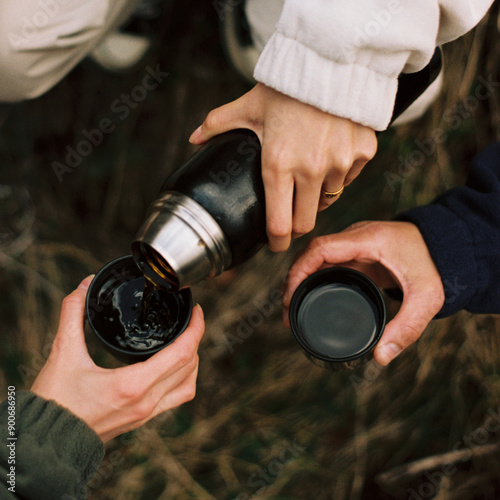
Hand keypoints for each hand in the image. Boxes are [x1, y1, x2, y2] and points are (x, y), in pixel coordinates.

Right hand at [31, 276, 204, 441]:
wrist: (46, 444)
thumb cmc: (55, 402)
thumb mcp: (63, 353)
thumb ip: (72, 313)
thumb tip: (84, 285)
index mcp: (133, 385)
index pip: (183, 353)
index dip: (196, 329)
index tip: (196, 311)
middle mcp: (146, 402)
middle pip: (190, 366)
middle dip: (195, 338)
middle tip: (191, 319)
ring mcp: (147, 414)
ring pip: (188, 385)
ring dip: (192, 361)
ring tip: (185, 341)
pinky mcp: (142, 421)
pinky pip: (176, 399)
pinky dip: (183, 379)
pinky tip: (172, 367)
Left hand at [189, 83, 376, 251]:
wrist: (329, 62)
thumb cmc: (285, 88)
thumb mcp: (248, 106)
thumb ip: (218, 125)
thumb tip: (193, 139)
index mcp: (278, 165)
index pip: (279, 224)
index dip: (277, 242)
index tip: (276, 244)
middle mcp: (310, 170)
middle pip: (306, 223)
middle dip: (296, 226)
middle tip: (290, 217)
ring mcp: (339, 163)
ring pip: (328, 199)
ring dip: (317, 196)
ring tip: (308, 176)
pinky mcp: (361, 154)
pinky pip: (348, 177)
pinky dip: (339, 174)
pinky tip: (330, 155)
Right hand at [281, 221, 444, 365]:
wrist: (447, 244)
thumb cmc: (437, 265)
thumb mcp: (426, 298)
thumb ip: (406, 329)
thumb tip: (380, 358)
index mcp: (368, 240)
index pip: (320, 248)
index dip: (299, 270)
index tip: (289, 296)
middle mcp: (356, 237)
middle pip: (311, 253)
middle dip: (293, 280)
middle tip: (287, 311)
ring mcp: (354, 242)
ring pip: (315, 256)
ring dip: (299, 277)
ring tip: (291, 307)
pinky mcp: (356, 250)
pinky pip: (326, 260)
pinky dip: (312, 276)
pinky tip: (306, 294)